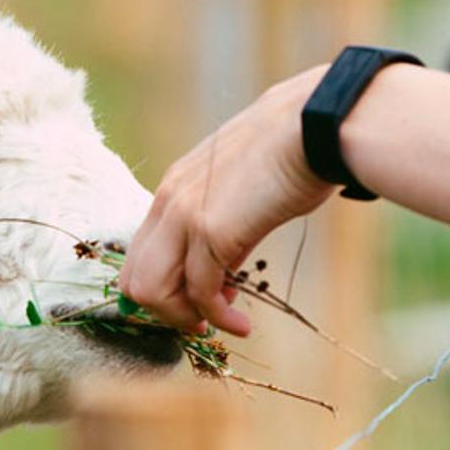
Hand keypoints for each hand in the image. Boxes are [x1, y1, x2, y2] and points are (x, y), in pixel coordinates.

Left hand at [117, 66, 337, 335]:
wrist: (314, 124)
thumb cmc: (292, 152)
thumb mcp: (240, 187)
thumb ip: (222, 222)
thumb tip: (224, 268)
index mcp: (173, 188)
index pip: (140, 254)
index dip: (163, 287)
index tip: (197, 301)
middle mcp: (168, 201)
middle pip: (135, 279)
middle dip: (166, 311)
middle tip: (202, 322)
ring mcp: (185, 215)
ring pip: (153, 291)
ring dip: (185, 319)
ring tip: (222, 323)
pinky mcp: (212, 230)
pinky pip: (200, 293)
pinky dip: (217, 318)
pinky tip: (241, 324)